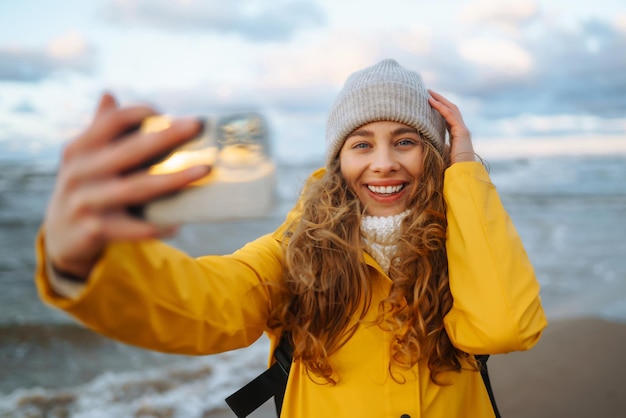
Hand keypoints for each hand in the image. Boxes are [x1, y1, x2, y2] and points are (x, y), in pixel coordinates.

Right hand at [43, 93, 209, 278]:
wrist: (59, 237)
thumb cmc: (85, 187)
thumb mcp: (85, 159)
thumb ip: (99, 130)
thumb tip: (109, 94)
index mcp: (80, 148)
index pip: (114, 121)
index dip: (142, 113)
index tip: (170, 113)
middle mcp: (79, 172)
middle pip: (131, 150)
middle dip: (168, 136)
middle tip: (197, 126)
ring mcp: (86, 201)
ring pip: (139, 188)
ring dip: (175, 179)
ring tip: (205, 170)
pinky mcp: (95, 230)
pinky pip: (135, 227)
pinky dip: (159, 224)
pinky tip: (179, 222)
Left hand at [428, 90, 475, 163]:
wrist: (462, 175)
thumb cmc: (451, 169)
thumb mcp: (441, 155)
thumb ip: (436, 147)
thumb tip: (423, 145)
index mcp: (456, 136)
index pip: (448, 117)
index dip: (439, 108)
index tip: (429, 102)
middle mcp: (461, 131)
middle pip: (451, 109)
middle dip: (440, 100)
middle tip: (428, 92)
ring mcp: (463, 130)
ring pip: (451, 109)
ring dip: (439, 100)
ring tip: (429, 93)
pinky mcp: (462, 132)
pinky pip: (450, 115)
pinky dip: (440, 107)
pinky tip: (431, 101)